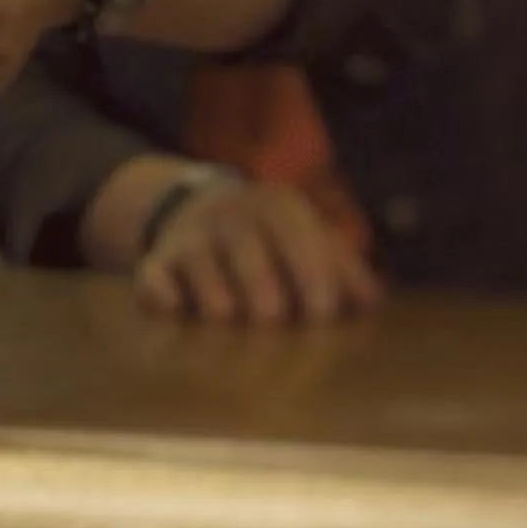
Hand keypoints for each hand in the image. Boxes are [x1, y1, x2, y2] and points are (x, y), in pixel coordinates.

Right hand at [137, 177, 381, 325]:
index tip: (322, 314)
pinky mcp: (157, 262)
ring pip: (202, 270)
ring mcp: (191, 239)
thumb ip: (345, 271)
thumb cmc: (273, 239)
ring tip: (229, 321)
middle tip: (274, 321)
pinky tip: (178, 312)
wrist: (198, 206)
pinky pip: (153, 280)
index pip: (298, 238)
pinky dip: (163, 298)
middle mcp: (232, 216)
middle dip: (264, 294)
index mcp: (278, 208)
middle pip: (249, 256)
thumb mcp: (309, 237)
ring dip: (217, 301)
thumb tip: (373, 305)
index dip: (312, 276)